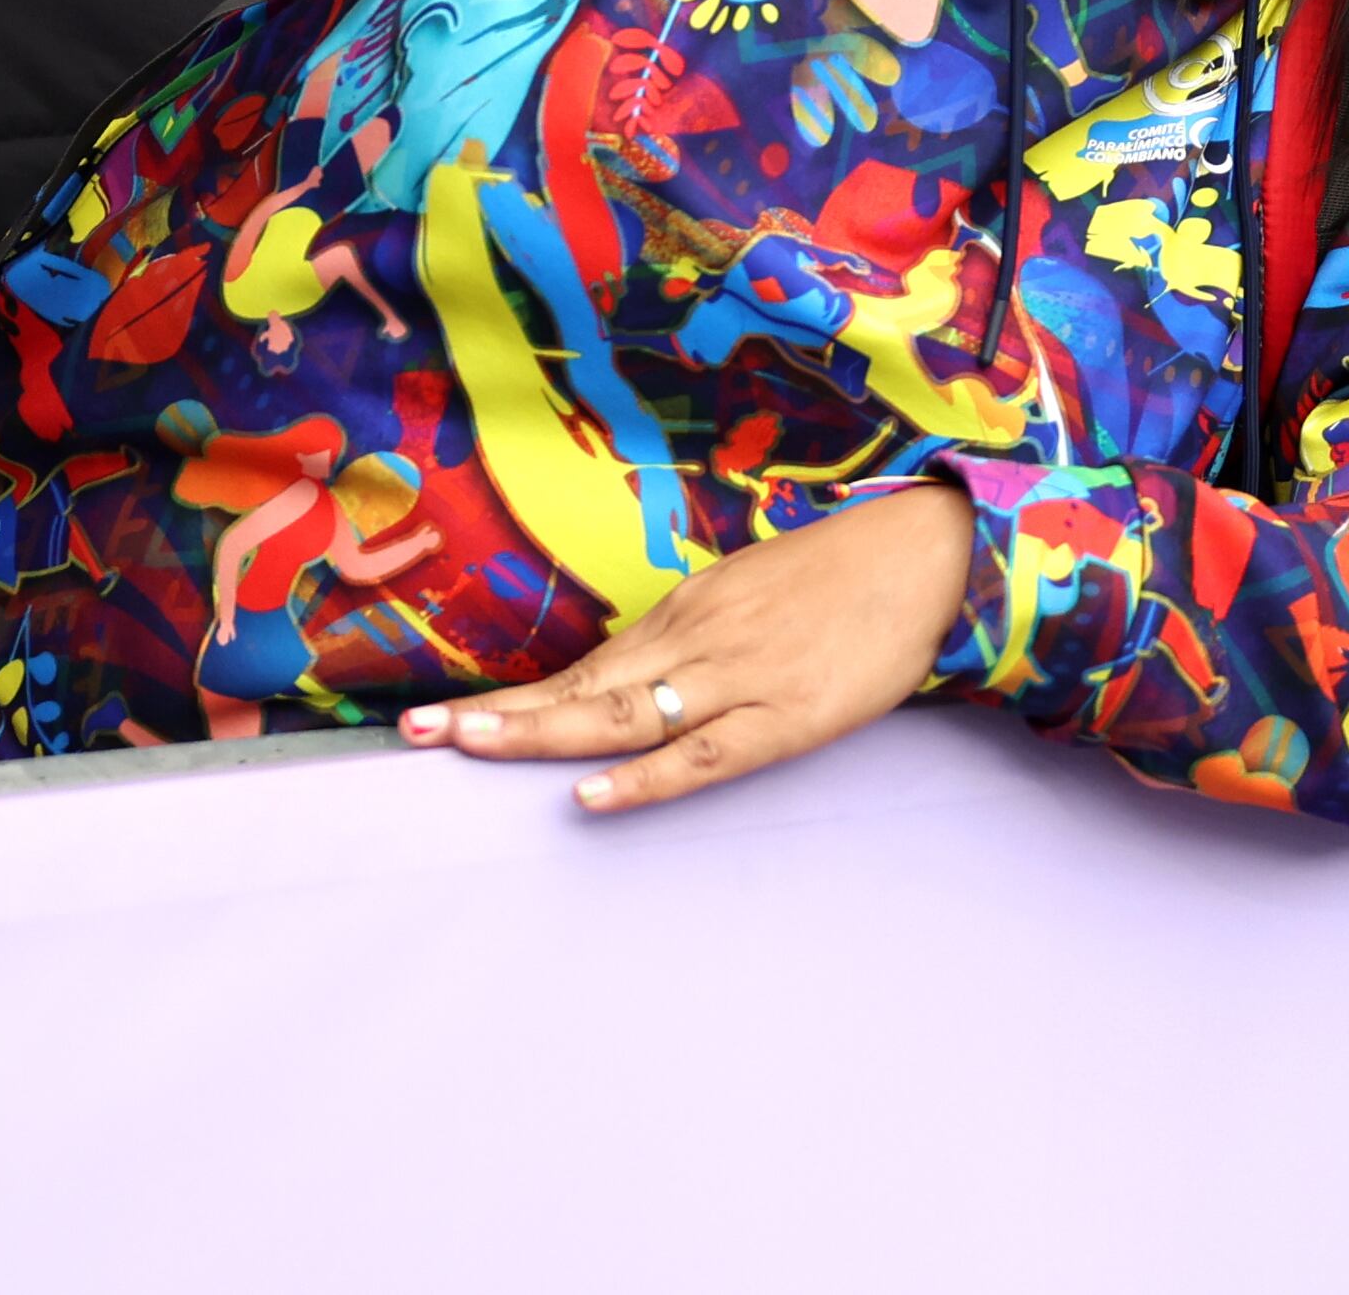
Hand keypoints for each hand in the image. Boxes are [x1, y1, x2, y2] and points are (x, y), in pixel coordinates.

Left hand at [400, 482, 975, 811]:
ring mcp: (738, 675)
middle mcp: (697, 638)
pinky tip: (594, 794)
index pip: (583, 668)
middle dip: (496, 713)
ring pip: (621, 713)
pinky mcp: (786, 714)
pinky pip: (702, 752)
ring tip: (467, 747)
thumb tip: (648, 675)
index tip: (443, 717)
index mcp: (690, 611)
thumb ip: (703, 633)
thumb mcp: (758, 592)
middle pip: (580, 687)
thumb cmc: (851, 577)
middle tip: (415, 732)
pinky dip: (645, 776)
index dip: (512, 698)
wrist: (933, 554)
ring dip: (538, 733)